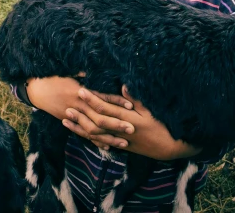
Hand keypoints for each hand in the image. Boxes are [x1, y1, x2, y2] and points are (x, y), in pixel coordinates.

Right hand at [24, 76, 133, 149]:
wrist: (36, 90)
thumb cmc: (54, 77)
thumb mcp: (69, 71)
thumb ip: (83, 73)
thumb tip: (96, 68)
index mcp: (80, 92)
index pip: (101, 98)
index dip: (116, 102)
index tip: (130, 106)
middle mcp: (77, 106)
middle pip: (99, 118)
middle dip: (116, 124)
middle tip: (132, 128)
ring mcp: (73, 116)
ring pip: (93, 130)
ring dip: (109, 136)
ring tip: (124, 142)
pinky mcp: (69, 121)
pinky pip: (83, 133)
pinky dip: (95, 140)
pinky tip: (107, 145)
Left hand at [64, 86, 201, 160]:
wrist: (169, 147)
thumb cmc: (162, 126)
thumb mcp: (151, 111)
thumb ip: (136, 99)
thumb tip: (123, 86)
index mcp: (128, 119)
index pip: (106, 108)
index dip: (92, 100)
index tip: (81, 91)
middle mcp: (121, 131)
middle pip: (96, 123)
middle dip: (81, 114)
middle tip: (66, 106)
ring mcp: (119, 140)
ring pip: (95, 135)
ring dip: (79, 127)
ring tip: (66, 120)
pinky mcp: (121, 146)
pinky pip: (101, 143)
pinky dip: (89, 138)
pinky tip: (79, 133)